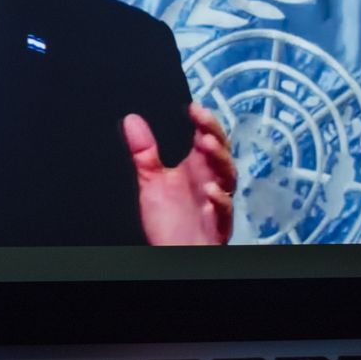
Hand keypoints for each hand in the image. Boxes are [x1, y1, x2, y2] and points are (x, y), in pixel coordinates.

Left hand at [126, 103, 236, 245]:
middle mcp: (210, 180)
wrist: (173, 252)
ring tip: (206, 145)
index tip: (192, 107)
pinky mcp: (218, 223)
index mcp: (196, 167)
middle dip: (213, 134)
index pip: (205, 137)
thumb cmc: (168, 220)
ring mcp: (216, 200)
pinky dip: (219, 199)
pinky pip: (224, 210)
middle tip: (201, 121)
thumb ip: (144, 152)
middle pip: (220, 151)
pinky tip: (211, 190)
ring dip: (219, 159)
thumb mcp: (150, 182)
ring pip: (228, 175)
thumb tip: (131, 121)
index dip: (203, 121)